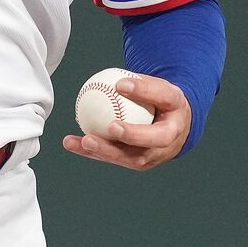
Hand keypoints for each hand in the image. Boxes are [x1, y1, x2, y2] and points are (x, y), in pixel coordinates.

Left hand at [61, 74, 189, 170]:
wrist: (177, 124)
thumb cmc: (168, 103)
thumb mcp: (165, 90)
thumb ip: (146, 87)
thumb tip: (119, 84)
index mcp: (172, 132)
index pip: (157, 133)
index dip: (136, 132)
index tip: (114, 124)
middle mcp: (161, 152)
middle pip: (138, 155)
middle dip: (113, 149)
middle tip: (91, 139)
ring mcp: (148, 160)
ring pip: (122, 159)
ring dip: (98, 152)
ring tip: (76, 141)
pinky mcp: (134, 162)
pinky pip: (111, 157)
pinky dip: (91, 151)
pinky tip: (71, 142)